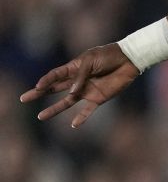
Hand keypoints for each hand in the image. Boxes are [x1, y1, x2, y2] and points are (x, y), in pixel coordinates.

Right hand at [19, 43, 140, 127]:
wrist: (129, 60)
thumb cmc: (108, 56)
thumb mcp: (90, 61)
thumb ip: (80, 76)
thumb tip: (71, 93)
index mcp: (73, 68)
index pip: (55, 76)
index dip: (45, 81)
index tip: (37, 87)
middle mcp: (77, 81)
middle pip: (54, 89)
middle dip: (39, 93)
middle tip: (24, 99)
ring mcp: (86, 90)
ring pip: (66, 102)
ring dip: (54, 109)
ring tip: (40, 117)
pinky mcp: (98, 98)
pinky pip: (87, 110)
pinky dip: (81, 118)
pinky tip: (73, 125)